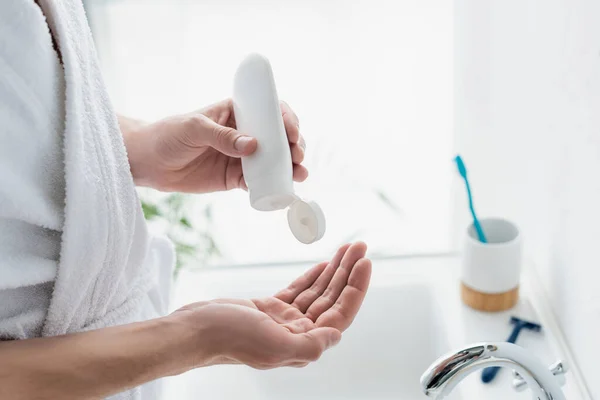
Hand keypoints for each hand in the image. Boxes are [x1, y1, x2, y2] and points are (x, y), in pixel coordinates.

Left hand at [123, 99, 307, 192]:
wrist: (149, 163)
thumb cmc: (168, 135)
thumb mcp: (193, 128)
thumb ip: (222, 136)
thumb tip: (253, 146)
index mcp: (236, 112)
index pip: (268, 111)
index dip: (286, 119)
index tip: (291, 132)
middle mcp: (244, 133)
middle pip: (278, 137)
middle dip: (294, 145)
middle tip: (298, 156)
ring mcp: (241, 157)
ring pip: (273, 161)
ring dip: (290, 167)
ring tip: (300, 174)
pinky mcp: (234, 178)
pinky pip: (259, 182)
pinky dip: (272, 186)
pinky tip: (283, 190)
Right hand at [172, 242, 370, 369]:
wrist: (195, 330)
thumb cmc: (229, 338)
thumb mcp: (274, 344)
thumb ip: (310, 345)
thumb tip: (337, 335)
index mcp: (302, 343)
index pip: (340, 314)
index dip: (355, 288)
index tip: (364, 263)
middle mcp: (297, 333)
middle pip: (332, 299)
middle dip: (347, 272)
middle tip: (359, 246)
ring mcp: (283, 320)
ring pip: (317, 292)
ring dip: (333, 270)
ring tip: (347, 248)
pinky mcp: (269, 309)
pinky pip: (298, 291)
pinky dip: (312, 277)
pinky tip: (323, 264)